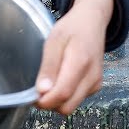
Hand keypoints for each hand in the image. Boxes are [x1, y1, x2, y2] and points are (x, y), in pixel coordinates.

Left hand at [35, 0, 112, 115]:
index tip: (32, 95)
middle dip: (50, 103)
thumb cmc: (72, 28)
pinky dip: (66, 96)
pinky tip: (61, 79)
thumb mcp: (54, 41)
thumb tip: (42, 92)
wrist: (92, 22)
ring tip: (51, 81)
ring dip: (57, 100)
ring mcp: (96, 82)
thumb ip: (49, 67)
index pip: (62, 94)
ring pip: (71, 106)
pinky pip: (77, 100)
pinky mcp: (96, 86)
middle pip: (67, 106)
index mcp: (80, 62)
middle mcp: (92, 76)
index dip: (44, 100)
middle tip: (39, 89)